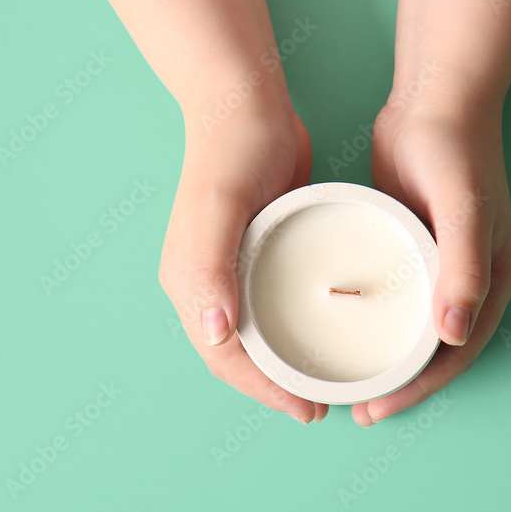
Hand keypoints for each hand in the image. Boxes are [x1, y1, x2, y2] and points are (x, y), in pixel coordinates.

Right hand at [159, 102, 328, 424]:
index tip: (306, 407)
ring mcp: (228, 268)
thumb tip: (214, 334)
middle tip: (320, 405)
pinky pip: (268, 306)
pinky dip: (289, 330)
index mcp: (188, 282)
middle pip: (236, 355)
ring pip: (253, 335)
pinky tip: (319, 333)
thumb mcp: (221, 206)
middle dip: (274, 387)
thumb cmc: (232, 151)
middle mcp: (204, 283)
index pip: (222, 357)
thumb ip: (209, 268)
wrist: (245, 104)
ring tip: (322, 381)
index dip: (262, 390)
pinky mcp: (253, 252)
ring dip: (282, 364)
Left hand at [352, 91, 510, 425]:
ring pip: (409, 326)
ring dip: (383, 355)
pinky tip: (339, 327)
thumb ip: (463, 269)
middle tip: (355, 406)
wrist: (436, 100)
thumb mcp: (464, 209)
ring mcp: (437, 265)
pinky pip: (391, 295)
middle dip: (397, 383)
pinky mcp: (409, 246)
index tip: (377, 407)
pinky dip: (371, 318)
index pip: (455, 354)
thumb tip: (453, 334)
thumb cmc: (457, 151)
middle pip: (432, 351)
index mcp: (492, 282)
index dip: (418, 388)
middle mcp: (467, 281)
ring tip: (342, 377)